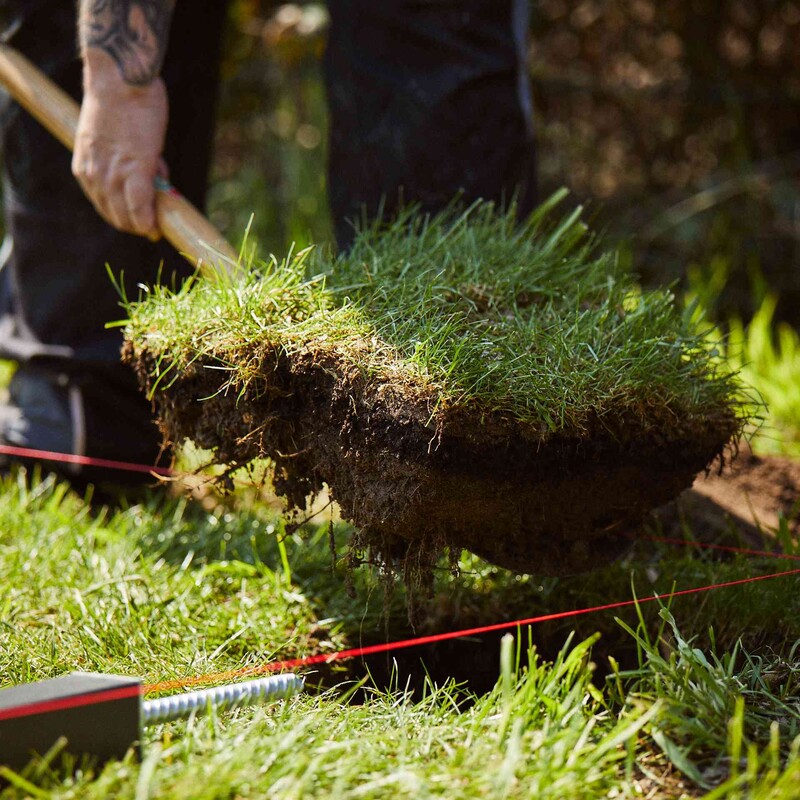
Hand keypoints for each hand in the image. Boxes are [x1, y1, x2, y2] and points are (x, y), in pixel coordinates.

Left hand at [72, 74, 168, 240]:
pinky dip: (147, 219)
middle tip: (150, 228)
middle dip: (132, 226)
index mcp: (85, 167)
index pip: (102, 205)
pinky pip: (140, 205)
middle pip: (113, 215)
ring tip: (155, 228)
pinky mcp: (135, 169)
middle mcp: (95, 175)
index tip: (136, 223)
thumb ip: (126, 159)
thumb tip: (154, 175)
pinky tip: (155, 227)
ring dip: (141, 226)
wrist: (120, 78)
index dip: (121, 218)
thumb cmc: (119, 100)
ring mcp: (114, 174)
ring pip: (126, 215)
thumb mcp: (110, 137)